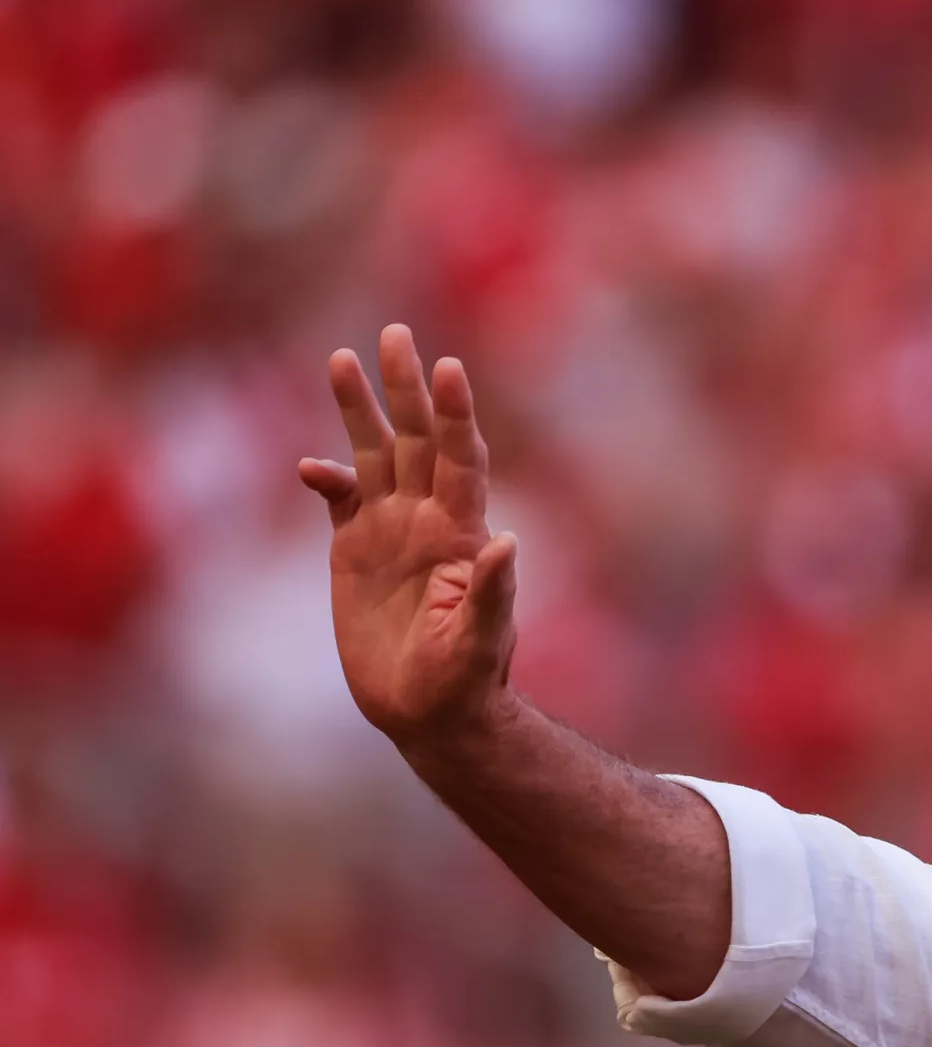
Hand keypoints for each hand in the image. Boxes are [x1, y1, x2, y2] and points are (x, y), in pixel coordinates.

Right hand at [297, 322, 519, 747]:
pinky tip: (309, 466)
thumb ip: (493, 594)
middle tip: (397, 333)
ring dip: (360, 411)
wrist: (431, 713)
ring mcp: (390, 532)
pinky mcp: (355, 552)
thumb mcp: (479, 643)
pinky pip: (340, 499)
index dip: (456, 414)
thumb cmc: (465, 682)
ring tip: (342, 358)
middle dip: (407, 388)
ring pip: (374, 456)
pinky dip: (327, 478)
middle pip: (417, 439)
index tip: (449, 368)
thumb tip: (507, 544)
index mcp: (460, 534)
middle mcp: (427, 521)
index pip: (460, 459)